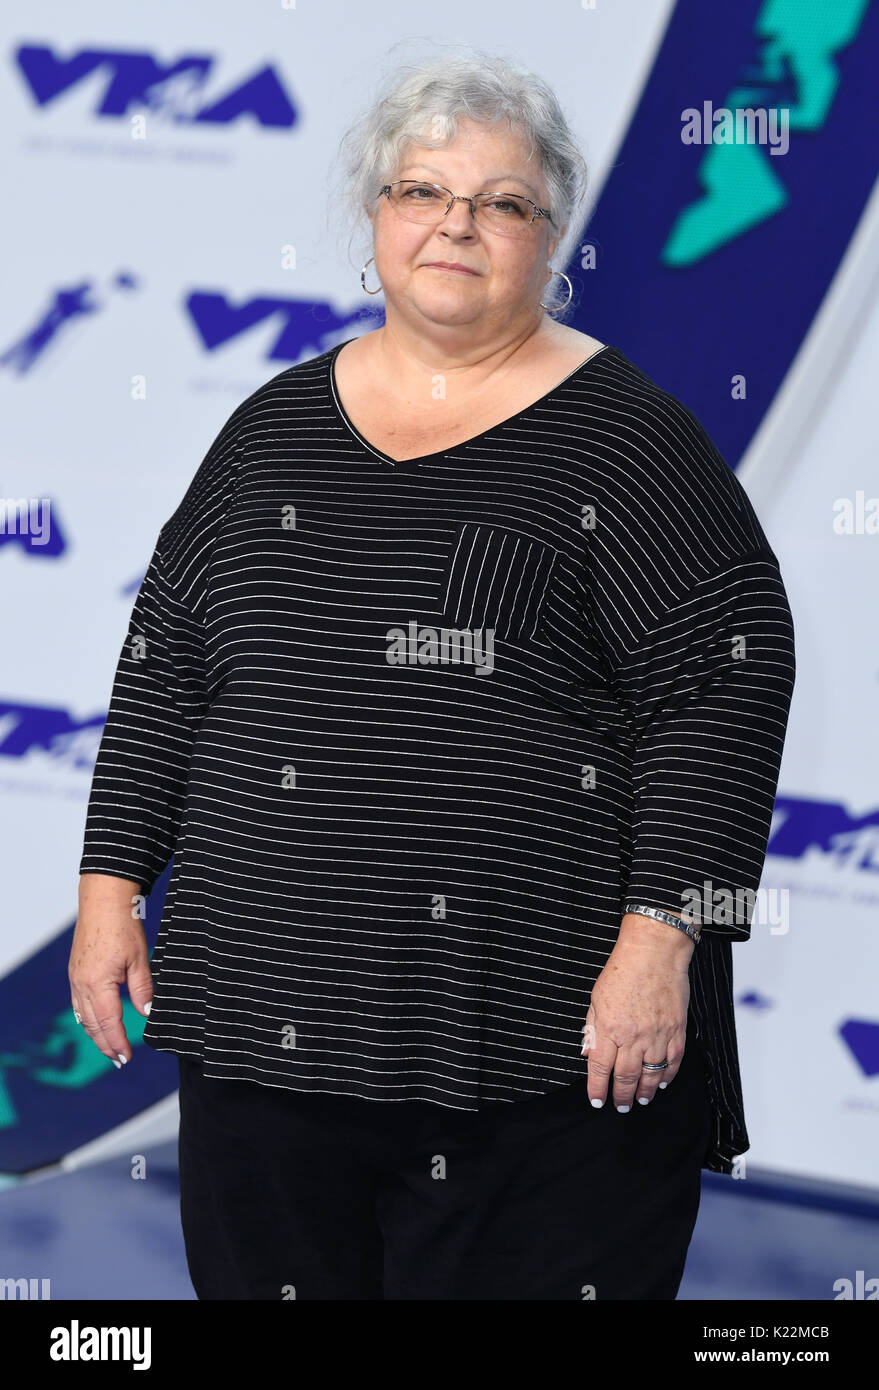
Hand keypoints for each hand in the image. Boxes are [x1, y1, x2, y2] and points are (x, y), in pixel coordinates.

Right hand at [68, 873, 153, 1066]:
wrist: (103, 901)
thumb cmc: (123, 926)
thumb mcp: (140, 959)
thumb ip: (143, 989)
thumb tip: (146, 1013)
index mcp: (98, 983)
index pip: (109, 1023)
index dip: (118, 1042)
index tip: (127, 1058)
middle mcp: (81, 984)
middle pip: (93, 1025)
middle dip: (106, 1044)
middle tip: (120, 1060)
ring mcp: (75, 978)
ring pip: (83, 1016)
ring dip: (96, 1034)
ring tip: (109, 1048)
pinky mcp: (75, 972)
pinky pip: (79, 1003)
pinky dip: (88, 1018)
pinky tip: (96, 1023)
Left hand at [580, 912, 693, 1110]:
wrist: (654, 952)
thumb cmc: (623, 970)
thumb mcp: (596, 998)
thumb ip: (593, 1029)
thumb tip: (589, 1054)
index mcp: (610, 1027)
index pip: (600, 1068)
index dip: (597, 1089)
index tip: (597, 1101)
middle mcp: (633, 1036)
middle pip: (626, 1077)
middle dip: (621, 1096)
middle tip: (620, 1107)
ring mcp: (658, 1035)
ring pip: (651, 1075)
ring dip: (645, 1091)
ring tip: (641, 1101)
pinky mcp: (677, 1030)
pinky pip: (673, 1062)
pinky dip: (668, 1076)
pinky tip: (663, 1084)